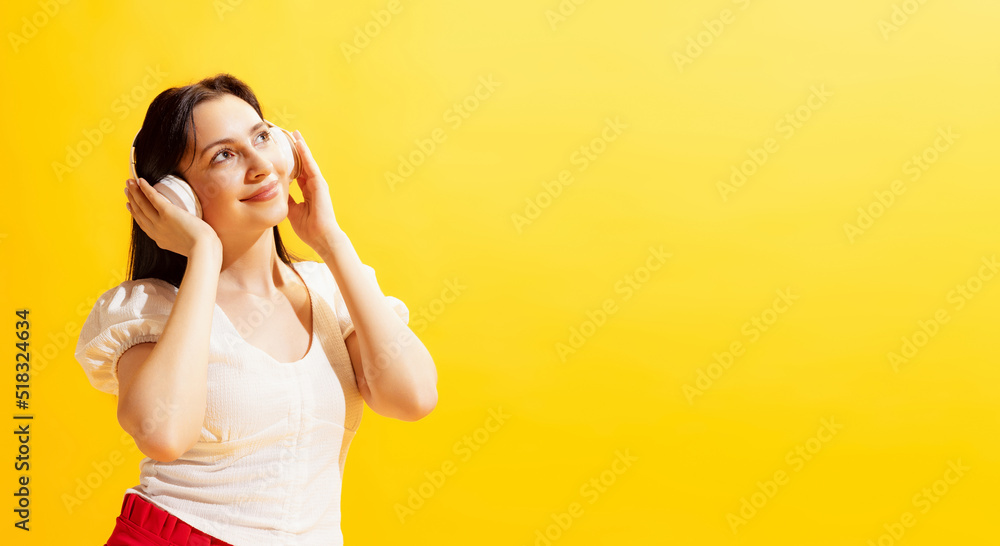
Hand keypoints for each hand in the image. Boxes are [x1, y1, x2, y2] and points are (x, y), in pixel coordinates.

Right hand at [125, 177, 221, 257]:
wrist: (203, 248)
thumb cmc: (202, 247)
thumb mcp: (186, 245)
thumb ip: (180, 239)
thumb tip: (186, 232)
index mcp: (159, 240)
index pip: (143, 224)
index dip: (134, 213)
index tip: (129, 204)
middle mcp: (156, 231)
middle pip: (139, 212)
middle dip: (132, 199)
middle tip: (127, 188)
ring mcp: (160, 222)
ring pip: (143, 204)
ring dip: (135, 191)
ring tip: (129, 181)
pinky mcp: (168, 213)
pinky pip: (153, 198)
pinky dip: (146, 189)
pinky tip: (141, 181)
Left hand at [285, 130, 342, 252]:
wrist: (321, 238)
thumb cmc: (309, 228)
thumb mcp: (292, 211)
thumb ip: (286, 199)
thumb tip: (276, 190)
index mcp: (308, 192)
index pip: (298, 173)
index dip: (291, 162)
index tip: (283, 152)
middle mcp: (314, 185)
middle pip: (303, 164)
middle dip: (297, 150)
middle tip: (289, 135)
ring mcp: (318, 184)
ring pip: (307, 161)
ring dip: (301, 147)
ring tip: (294, 134)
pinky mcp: (320, 184)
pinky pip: (310, 165)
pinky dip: (305, 153)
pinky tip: (299, 142)